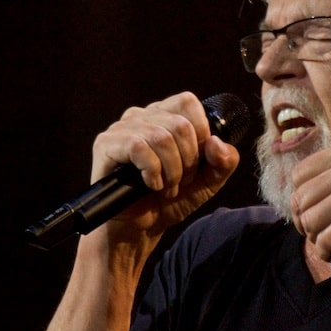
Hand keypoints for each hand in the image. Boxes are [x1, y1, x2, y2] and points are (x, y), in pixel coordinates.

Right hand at [91, 92, 240, 237]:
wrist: (142, 228)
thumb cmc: (171, 200)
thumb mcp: (208, 181)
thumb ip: (224, 162)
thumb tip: (216, 142)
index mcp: (165, 116)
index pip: (187, 102)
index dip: (201, 131)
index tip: (199, 160)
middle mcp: (142, 116)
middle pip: (179, 124)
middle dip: (188, 161)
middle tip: (182, 181)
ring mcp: (122, 128)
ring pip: (161, 137)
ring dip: (171, 171)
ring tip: (167, 188)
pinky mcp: (106, 145)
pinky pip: (137, 147)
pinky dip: (152, 171)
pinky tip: (151, 185)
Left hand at [288, 143, 330, 277]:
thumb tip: (293, 198)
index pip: (299, 176)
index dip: (303, 200)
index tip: (319, 214)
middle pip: (299, 200)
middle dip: (307, 223)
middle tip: (328, 232)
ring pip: (308, 222)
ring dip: (318, 239)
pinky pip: (322, 242)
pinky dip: (327, 253)